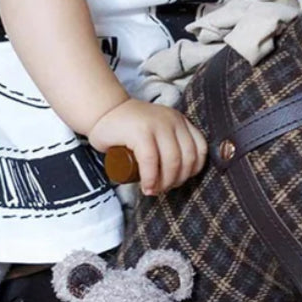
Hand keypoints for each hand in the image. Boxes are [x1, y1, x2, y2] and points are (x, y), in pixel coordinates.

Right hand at [88, 99, 206, 195]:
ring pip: (173, 161)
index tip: (176, 181)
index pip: (200, 150)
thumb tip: (180, 175)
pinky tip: (146, 187)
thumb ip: (170, 143)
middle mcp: (173, 120)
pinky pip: (151, 160)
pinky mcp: (140, 131)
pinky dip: (151, 178)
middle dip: (176, 181)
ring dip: (165, 183)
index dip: (192, 172)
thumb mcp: (157, 132)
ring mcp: (157, 124)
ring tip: (153, 190)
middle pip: (187, 158)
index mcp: (180, 121)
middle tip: (161, 189)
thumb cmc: (128, 130)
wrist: (102, 112)